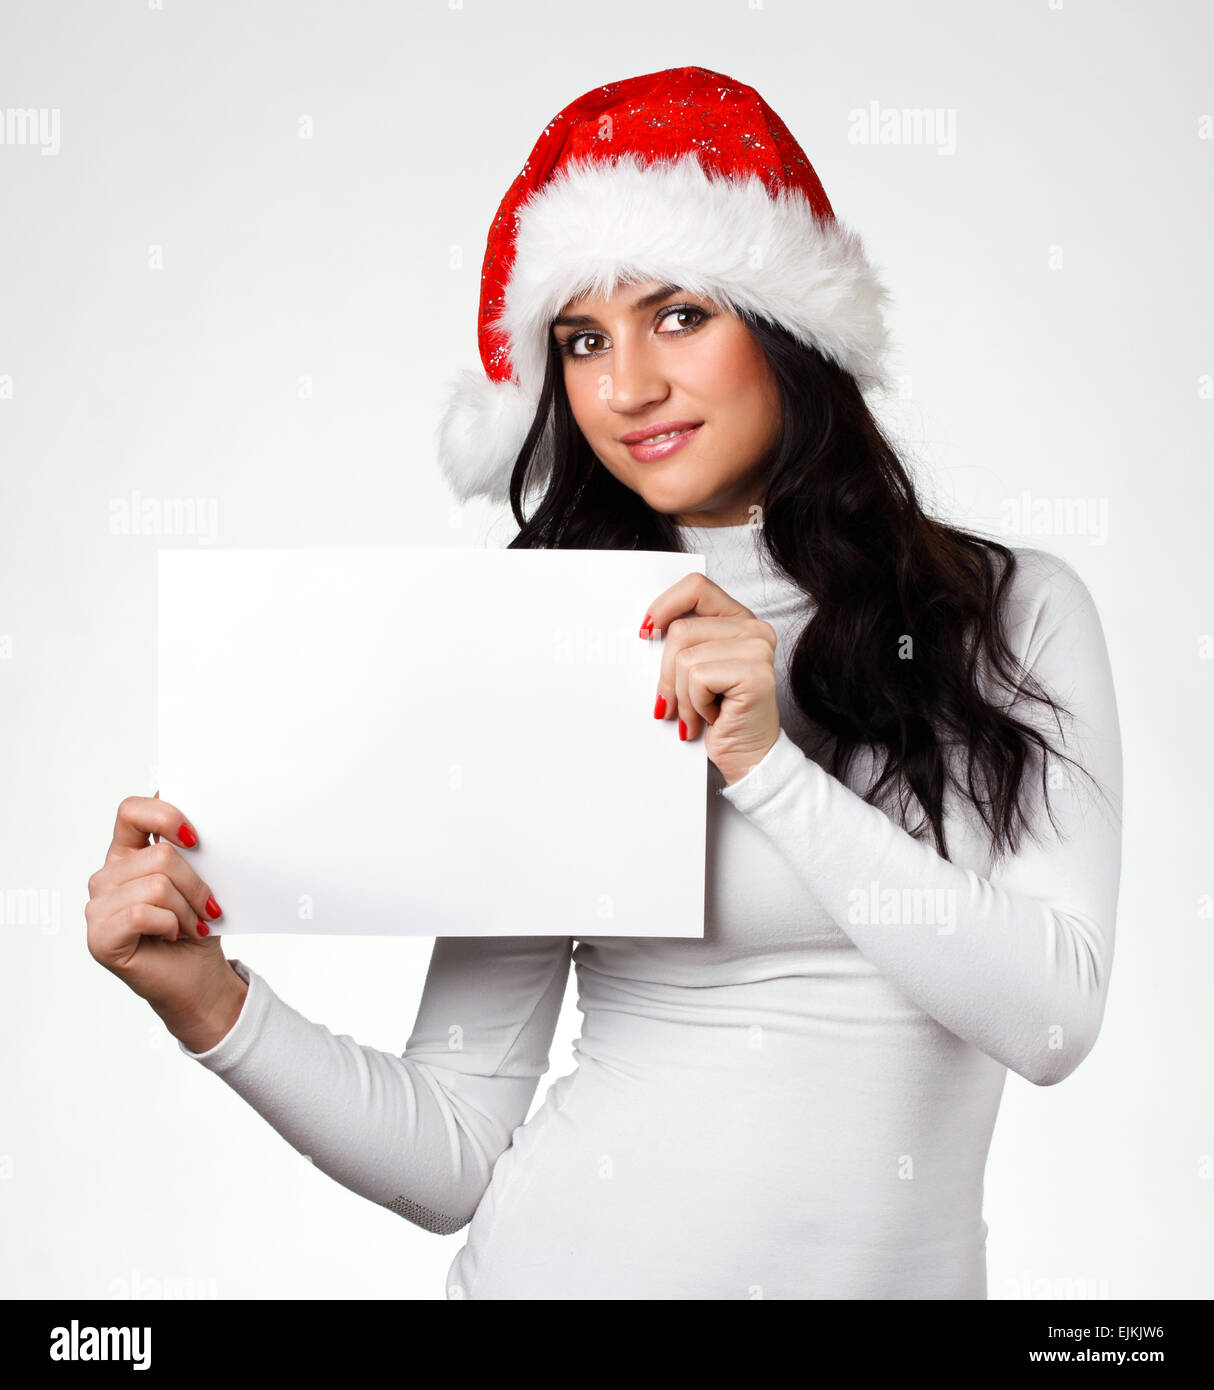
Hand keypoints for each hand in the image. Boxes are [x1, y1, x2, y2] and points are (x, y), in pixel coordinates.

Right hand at [86, 791, 245, 1047]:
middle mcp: (107, 876)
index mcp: (127, 853)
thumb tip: (197, 814)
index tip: (196, 838)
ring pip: (156, 886)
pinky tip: (174, 935)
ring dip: (187, 909)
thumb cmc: (197, 928)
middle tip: (210, 907)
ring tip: (194, 925)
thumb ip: (188, 846)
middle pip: (160, 855)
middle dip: (197, 884)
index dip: (165, 816)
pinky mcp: (99, 937)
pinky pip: (141, 914)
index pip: (131, 811)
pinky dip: (170, 925)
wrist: (200, 979)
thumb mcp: (202, 879)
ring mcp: (98, 907)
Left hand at [640, 574, 780, 786]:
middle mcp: (754, 629)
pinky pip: (698, 678)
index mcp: (739, 620)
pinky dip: (695, 705)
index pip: (695, 587)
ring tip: (698, 713)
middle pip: (681, 630)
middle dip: (667, 675)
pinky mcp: (756, 674)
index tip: (647, 634)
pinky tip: (713, 717)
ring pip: (686, 658)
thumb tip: (645, 630)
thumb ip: (682, 644)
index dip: (663, 607)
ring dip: (682, 696)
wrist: (749, 758)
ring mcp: (759, 649)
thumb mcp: (694, 671)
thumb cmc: (720, 717)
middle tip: (674, 703)